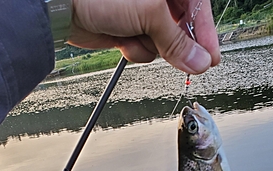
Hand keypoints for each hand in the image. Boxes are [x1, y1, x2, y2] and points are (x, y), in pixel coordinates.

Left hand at [70, 0, 219, 73]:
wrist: (61, 7)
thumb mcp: (150, 13)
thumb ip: (177, 40)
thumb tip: (199, 61)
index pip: (197, 6)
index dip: (206, 33)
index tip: (211, 57)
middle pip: (181, 28)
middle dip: (176, 45)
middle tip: (183, 61)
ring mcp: (141, 14)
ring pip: (163, 42)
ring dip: (151, 47)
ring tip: (134, 36)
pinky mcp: (128, 29)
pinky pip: (145, 49)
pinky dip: (136, 50)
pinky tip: (122, 41)